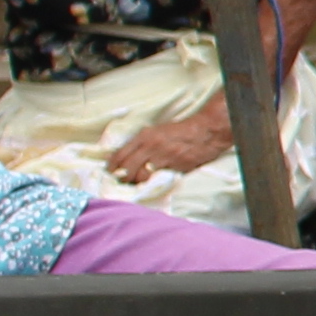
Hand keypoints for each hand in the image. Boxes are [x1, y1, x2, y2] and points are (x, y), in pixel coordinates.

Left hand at [108, 98, 240, 182]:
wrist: (205, 131)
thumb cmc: (180, 131)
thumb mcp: (156, 132)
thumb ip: (141, 144)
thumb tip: (126, 159)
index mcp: (144, 136)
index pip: (119, 155)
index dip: (111, 168)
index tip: (110, 175)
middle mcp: (150, 145)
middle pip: (126, 168)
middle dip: (122, 179)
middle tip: (121, 184)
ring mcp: (163, 156)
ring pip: (141, 176)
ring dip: (137, 183)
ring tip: (137, 185)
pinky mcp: (175, 166)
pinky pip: (158, 179)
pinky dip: (153, 183)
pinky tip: (152, 184)